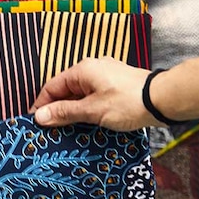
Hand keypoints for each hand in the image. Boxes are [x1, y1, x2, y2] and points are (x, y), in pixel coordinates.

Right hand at [30, 58, 161, 130]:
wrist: (164, 100)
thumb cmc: (127, 103)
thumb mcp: (91, 110)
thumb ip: (64, 112)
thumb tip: (39, 116)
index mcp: (82, 70)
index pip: (52, 87)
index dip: (41, 105)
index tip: (35, 122)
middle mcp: (92, 69)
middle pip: (65, 90)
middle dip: (57, 109)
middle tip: (50, 130)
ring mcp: (106, 76)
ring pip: (80, 94)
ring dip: (72, 111)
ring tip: (67, 130)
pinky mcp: (116, 85)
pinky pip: (93, 96)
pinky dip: (86, 109)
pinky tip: (87, 123)